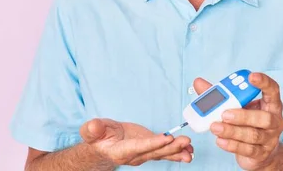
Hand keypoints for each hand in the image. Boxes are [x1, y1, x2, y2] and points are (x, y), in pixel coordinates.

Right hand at [79, 118, 193, 166]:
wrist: (102, 147)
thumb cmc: (97, 138)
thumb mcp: (92, 131)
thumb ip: (93, 129)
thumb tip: (93, 126)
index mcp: (122, 150)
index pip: (139, 147)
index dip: (153, 143)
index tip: (167, 138)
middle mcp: (135, 155)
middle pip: (156, 152)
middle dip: (172, 148)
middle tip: (186, 142)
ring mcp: (144, 153)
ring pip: (162, 153)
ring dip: (178, 151)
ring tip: (190, 149)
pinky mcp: (150, 149)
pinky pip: (165, 151)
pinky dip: (177, 151)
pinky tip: (189, 149)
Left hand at [193, 72, 282, 169]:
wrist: (259, 152)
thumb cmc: (248, 122)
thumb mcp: (237, 106)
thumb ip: (220, 95)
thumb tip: (199, 83)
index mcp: (270, 104)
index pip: (273, 90)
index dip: (264, 82)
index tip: (251, 77)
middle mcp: (274, 121)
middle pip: (264, 118)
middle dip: (243, 115)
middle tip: (224, 113)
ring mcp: (269, 139)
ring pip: (253, 135)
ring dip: (232, 131)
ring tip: (215, 127)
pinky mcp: (261, 154)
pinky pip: (247, 149)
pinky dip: (232, 145)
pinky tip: (220, 140)